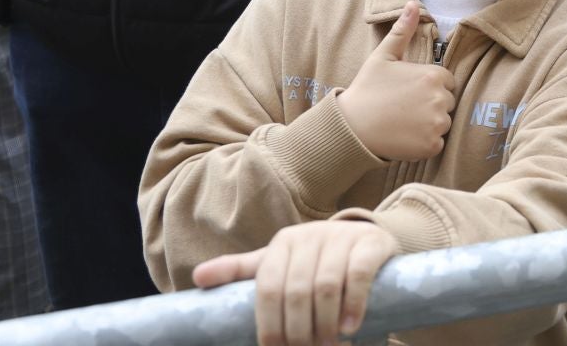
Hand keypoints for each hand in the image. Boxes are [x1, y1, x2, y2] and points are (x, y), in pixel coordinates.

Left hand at [193, 219, 398, 345]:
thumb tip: (196, 278)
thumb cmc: (313, 259)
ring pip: (325, 286)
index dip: (269, 324)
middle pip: (296, 292)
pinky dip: (352, 305)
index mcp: (282, 244)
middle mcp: (310, 236)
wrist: (364, 237)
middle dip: (298, 331)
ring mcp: (342, 238)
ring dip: (324, 324)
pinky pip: (357, 275)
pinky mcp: (370, 243)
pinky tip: (349, 328)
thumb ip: (240, 270)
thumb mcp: (277, 262)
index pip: (268, 288)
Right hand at [335, 2, 456, 161]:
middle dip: (430, 105)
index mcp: (433, 75)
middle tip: (403, 108)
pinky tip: (404, 137)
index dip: (427, 87)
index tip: (407, 92)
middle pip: (447, 102)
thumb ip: (402, 30)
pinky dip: (424, 143)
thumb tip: (412, 4)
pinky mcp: (431, 146)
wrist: (351, 127)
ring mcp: (437, 124)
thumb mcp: (383, 56)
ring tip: (402, 122)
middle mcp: (440, 99)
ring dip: (428, 125)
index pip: (445, 81)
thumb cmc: (367, 90)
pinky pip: (437, 144)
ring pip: (443, 123)